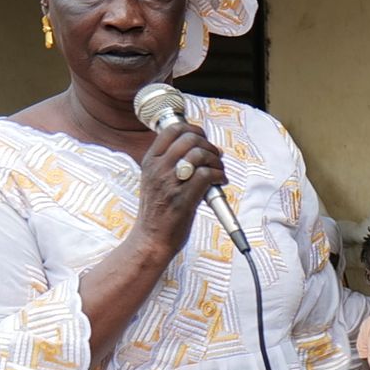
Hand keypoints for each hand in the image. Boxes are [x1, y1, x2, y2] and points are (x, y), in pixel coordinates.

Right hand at [131, 115, 225, 252]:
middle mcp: (158, 169)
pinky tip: (220, 183)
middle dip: (208, 145)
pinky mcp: (183, 199)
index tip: (202, 138)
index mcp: (150, 161)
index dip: (193, 129)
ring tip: (218, 172)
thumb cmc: (157, 210)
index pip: (172, 130)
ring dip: (216, 161)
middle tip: (215, 158)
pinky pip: (206, 175)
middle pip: (190, 138)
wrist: (150, 240)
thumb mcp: (155, 179)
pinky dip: (219, 175)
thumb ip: (170, 163)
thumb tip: (202, 147)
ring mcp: (170, 183)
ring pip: (199, 154)